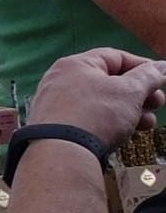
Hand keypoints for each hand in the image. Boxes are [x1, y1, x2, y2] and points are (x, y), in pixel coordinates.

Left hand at [30, 48, 165, 147]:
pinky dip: (111, 123)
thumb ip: (148, 77)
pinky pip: (90, 119)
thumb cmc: (96, 115)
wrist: (61, 155)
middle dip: (140, 93)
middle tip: (158, 103)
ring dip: (131, 111)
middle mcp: (61, 81)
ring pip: (103, 103)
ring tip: (148, 123)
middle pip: (110, 81)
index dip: (143, 67)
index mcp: (75, 64)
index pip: (116, 57)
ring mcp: (57, 106)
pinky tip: (128, 134)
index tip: (162, 78)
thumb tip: (162, 67)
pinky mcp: (57, 128)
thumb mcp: (130, 91)